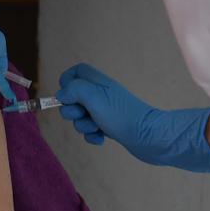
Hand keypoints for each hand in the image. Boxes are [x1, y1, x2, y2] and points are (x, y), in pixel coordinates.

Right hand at [55, 63, 209, 172]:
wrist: (149, 137)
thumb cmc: (121, 115)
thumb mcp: (94, 96)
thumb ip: (73, 90)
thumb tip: (61, 94)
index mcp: (98, 82)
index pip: (76, 72)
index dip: (67, 82)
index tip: (67, 95)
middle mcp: (101, 94)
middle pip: (73, 97)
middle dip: (72, 110)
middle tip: (83, 114)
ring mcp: (105, 111)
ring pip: (80, 116)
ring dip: (83, 125)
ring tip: (97, 128)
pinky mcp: (109, 126)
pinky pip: (90, 130)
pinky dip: (92, 135)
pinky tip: (101, 138)